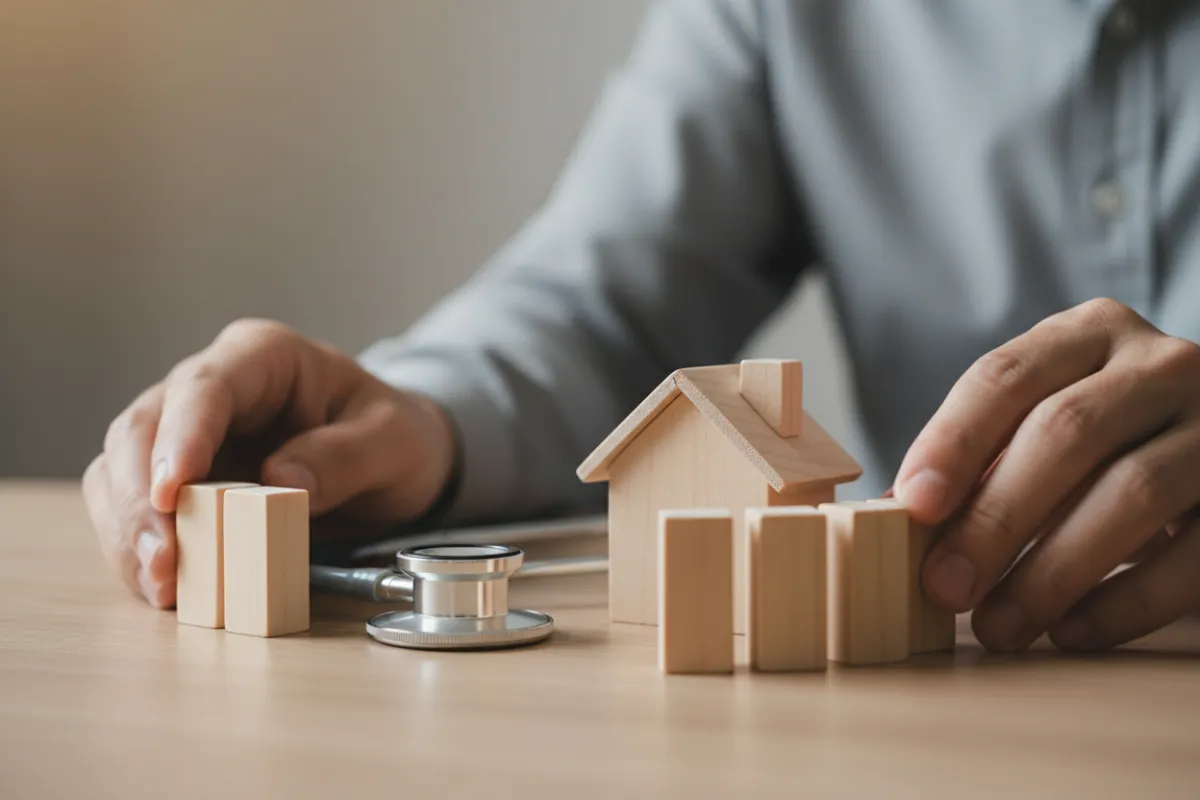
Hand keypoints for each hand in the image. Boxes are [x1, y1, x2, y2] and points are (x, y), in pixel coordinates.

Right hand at [83, 319, 455, 608]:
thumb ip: (347, 456)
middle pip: (142, 430)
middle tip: (165, 559)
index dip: (181, 438)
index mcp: (264, 358)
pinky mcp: (178, 484)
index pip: (204, 388)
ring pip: (120, 472)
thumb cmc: (395, 437)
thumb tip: (282, 482)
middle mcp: (211, 389)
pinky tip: (163, 589)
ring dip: (130, 532)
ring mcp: (186, 436)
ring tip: (162, 585)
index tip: (173, 491)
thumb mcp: (395, 441)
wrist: (393, 462)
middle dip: (142, 498)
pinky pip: (134, 513)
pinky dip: (138, 552)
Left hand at [894, 298, 1199, 652]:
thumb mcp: (1042, 427)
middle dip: (996, 517)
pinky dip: (1125, 602)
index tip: (913, 506)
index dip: (953, 441)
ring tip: (999, 625)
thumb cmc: (1104, 442)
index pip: (1004, 376)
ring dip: (1053, 570)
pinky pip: (1191, 554)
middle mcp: (1160, 365)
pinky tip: (1071, 632)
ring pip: (1133, 491)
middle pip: (1065, 432)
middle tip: (946, 587)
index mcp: (1088, 334)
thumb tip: (892, 516)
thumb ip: (979, 461)